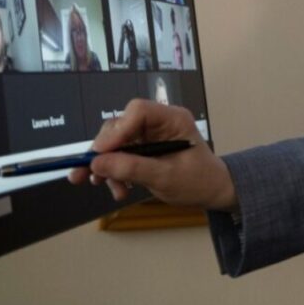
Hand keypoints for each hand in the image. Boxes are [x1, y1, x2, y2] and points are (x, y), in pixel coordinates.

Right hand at [67, 98, 237, 211]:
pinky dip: (114, 172)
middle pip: (120, 126)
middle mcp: (158, 122)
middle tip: (92, 175)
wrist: (211, 192)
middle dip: (105, 153)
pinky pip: (119, 155)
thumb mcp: (165, 177)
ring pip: (115, 143)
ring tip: (109, 188)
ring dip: (108, 167)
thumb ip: (131, 168)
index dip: (116, 131)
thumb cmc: (198, 181)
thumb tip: (96, 163)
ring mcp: (149, 135)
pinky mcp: (142, 149)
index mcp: (172, 119)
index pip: (138, 111)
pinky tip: (118, 189)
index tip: (99, 154)